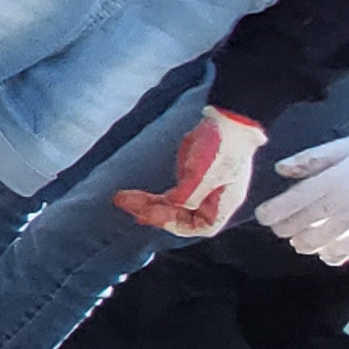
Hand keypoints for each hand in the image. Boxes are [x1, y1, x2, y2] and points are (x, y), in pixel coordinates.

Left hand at [114, 108, 267, 236]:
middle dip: (154, 213)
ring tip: (122, 199)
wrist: (226, 121)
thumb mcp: (203, 173)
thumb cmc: (222, 147)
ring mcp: (199, 191)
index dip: (180, 225)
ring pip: (171, 207)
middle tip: (130, 206)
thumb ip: (187, 194)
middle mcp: (211, 201)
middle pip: (181, 217)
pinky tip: (133, 198)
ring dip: (147, 205)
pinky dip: (151, 198)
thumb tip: (171, 204)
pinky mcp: (188, 181)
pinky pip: (168, 196)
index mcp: (223, 203)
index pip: (203, 226)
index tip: (157, 217)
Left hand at [258, 108, 348, 263]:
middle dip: (287, 229)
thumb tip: (281, 170)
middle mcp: (345, 201)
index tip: (262, 217)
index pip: (296, 201)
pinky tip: (325, 255)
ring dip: (306, 243)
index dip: (275, 211)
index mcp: (335, 179)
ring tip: (298, 242)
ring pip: (324, 239)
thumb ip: (312, 159)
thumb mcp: (345, 145)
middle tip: (279, 230)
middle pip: (306, 222)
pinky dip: (334, 254)